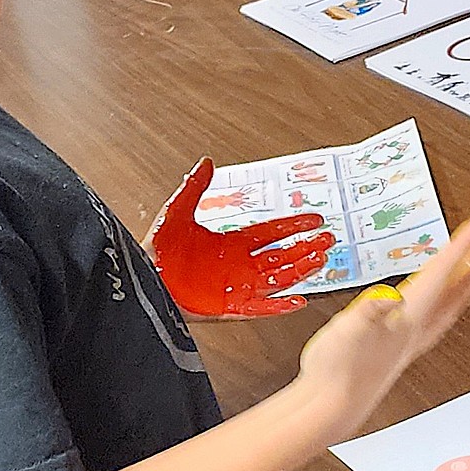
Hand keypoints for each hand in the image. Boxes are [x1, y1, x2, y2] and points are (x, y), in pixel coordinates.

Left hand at [146, 158, 335, 317]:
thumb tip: (206, 163)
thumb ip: (195, 187)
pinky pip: (260, 307)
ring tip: (321, 260)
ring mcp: (237, 286)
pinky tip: (297, 299)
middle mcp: (239, 264)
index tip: (314, 219)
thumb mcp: (177, 212)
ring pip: (279, 279)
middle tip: (328, 240)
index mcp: (231, 243)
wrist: (142, 279)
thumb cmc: (156, 251)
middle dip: (306, 247)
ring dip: (301, 270)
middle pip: (283, 255)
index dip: (294, 225)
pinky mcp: (229, 307)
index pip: (272, 231)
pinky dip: (279, 306)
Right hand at [294, 217, 469, 443]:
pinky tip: (432, 307)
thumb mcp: (345, 331)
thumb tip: (389, 298)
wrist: (329, 408)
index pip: (439, 276)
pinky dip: (443, 309)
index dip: (459, 249)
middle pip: (452, 295)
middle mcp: (414, 331)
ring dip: (462, 290)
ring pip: (446, 311)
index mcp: (407, 319)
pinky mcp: (399, 352)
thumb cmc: (336, 370)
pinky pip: (433, 323)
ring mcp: (409, 344)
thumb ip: (368, 312)